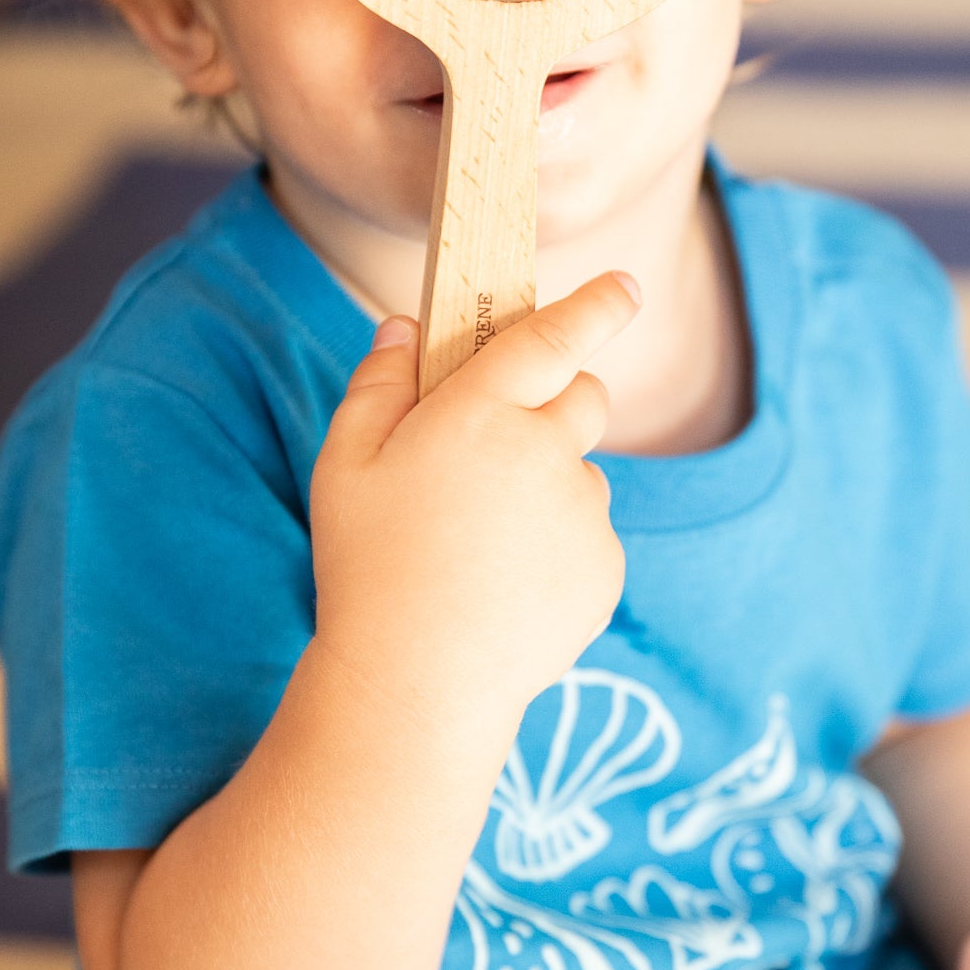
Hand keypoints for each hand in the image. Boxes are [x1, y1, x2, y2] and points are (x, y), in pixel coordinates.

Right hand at [310, 272, 640, 730]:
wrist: (420, 683)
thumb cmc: (369, 567)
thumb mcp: (345, 466)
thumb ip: (379, 385)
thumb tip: (405, 325)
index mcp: (482, 413)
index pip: (555, 336)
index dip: (596, 305)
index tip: (624, 285)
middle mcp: (547, 453)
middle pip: (586, 395)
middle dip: (561, 397)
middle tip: (506, 439)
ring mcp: (585, 514)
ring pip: (584, 473)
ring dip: (551, 483)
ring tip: (483, 543)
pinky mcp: (606, 568)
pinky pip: (591, 536)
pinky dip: (560, 546)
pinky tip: (506, 584)